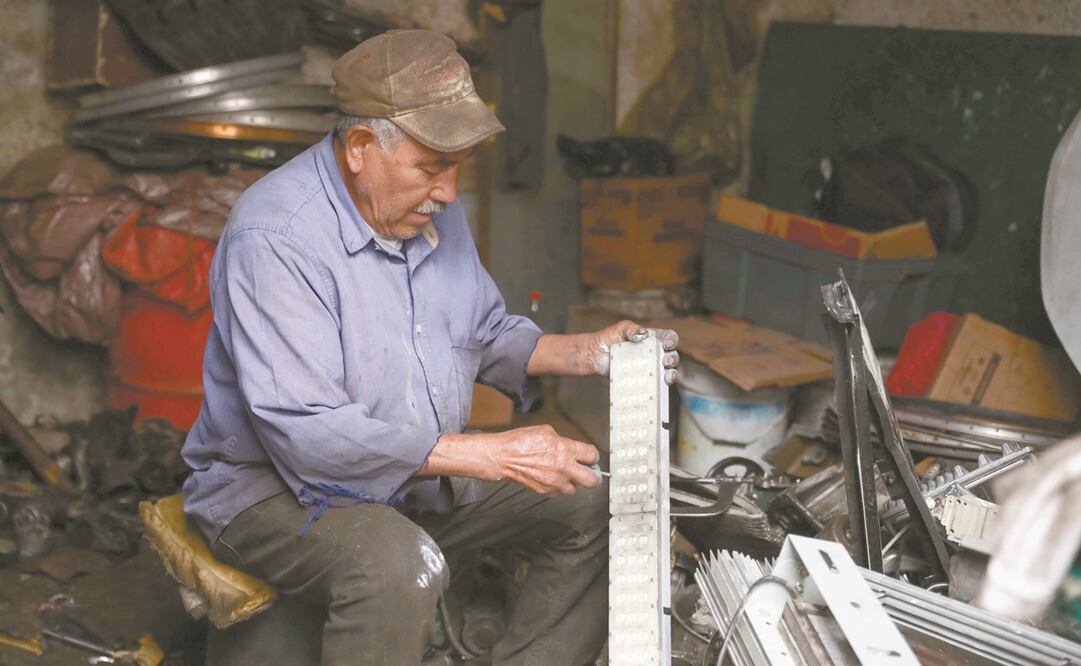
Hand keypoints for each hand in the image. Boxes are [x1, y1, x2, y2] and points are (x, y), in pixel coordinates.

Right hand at [487, 425, 601, 494]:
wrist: (503, 457)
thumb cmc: (520, 442)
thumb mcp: (546, 432)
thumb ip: (563, 441)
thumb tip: (570, 447)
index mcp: (566, 449)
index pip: (592, 456)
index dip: (593, 456)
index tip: (590, 457)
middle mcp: (563, 468)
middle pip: (592, 480)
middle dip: (594, 476)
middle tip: (592, 473)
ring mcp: (555, 482)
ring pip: (575, 489)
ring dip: (573, 482)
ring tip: (566, 474)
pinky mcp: (546, 491)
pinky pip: (560, 491)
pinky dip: (559, 486)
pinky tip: (552, 477)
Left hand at [587, 320, 679, 383]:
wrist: (595, 354)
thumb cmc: (609, 338)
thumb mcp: (622, 328)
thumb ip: (633, 329)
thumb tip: (643, 335)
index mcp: (652, 338)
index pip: (668, 337)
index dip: (672, 340)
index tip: (667, 344)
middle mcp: (653, 352)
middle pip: (672, 355)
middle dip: (673, 358)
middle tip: (666, 361)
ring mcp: (648, 367)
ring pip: (667, 371)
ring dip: (671, 373)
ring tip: (667, 375)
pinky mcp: (642, 378)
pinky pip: (653, 383)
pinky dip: (658, 385)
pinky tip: (656, 385)